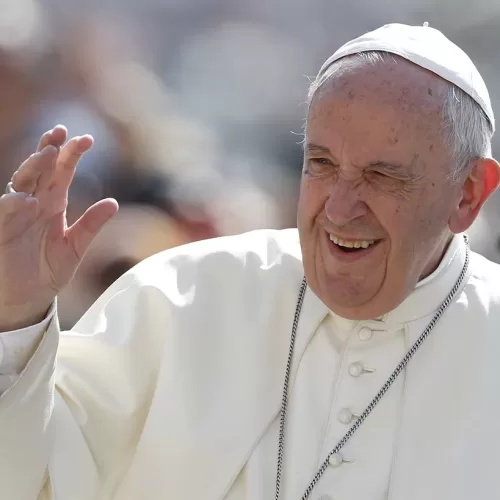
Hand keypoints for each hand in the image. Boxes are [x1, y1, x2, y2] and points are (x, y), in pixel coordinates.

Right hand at [0, 125, 118, 330]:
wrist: (28, 299)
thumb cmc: (49, 271)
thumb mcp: (76, 247)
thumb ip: (91, 225)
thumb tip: (114, 202)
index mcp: (53, 204)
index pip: (62, 172)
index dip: (72, 154)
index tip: (87, 139)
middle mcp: (34, 203)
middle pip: (41, 169)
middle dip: (50, 149)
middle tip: (62, 133)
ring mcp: (16, 215)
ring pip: (21, 182)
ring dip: (33, 166)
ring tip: (48, 153)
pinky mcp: (1, 231)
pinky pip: (4, 213)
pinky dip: (14, 204)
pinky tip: (28, 200)